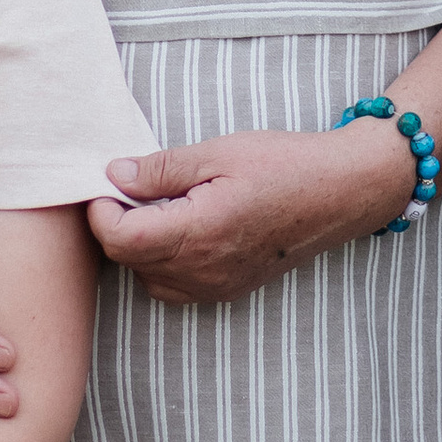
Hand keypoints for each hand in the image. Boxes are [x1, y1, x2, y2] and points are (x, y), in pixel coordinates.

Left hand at [90, 125, 415, 300]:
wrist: (340, 193)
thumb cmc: (284, 164)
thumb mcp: (219, 152)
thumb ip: (161, 168)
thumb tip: (114, 175)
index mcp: (198, 233)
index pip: (120, 240)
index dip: (101, 211)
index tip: (106, 182)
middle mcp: (203, 271)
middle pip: (129, 260)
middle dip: (117, 224)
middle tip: (129, 184)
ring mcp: (215, 287)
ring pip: (148, 277)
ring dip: (139, 245)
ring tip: (158, 204)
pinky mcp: (227, 290)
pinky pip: (175, 286)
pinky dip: (163, 261)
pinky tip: (181, 226)